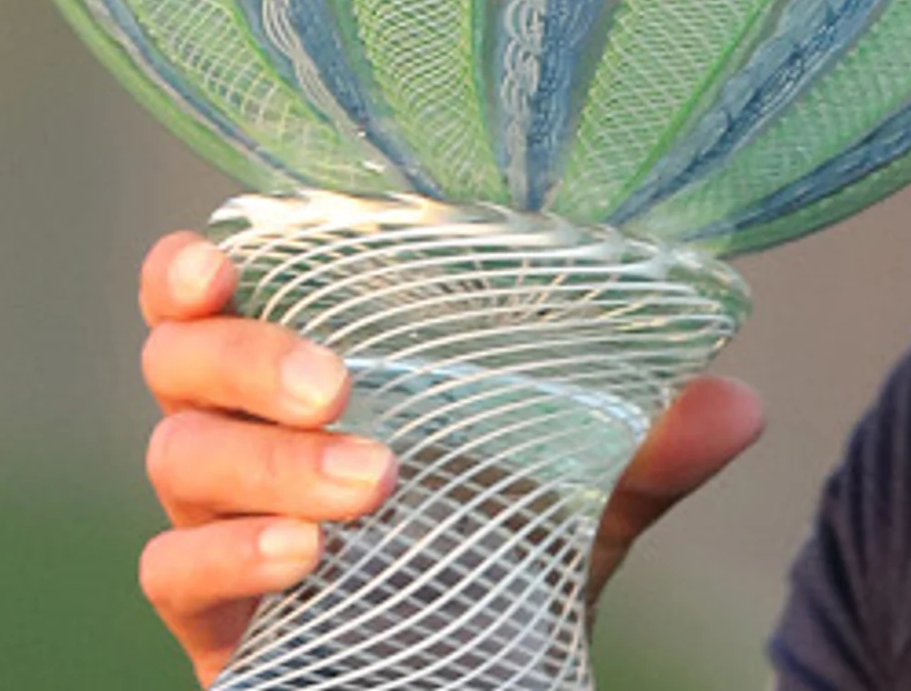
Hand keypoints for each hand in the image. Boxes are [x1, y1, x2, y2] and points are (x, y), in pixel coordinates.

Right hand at [133, 231, 764, 683]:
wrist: (476, 678)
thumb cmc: (496, 550)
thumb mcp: (579, 497)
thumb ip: (645, 449)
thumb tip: (738, 403)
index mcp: (296, 369)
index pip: (203, 295)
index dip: (190, 269)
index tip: (220, 261)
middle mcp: (234, 432)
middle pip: (179, 365)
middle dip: (246, 360)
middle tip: (337, 383)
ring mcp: (211, 522)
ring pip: (180, 459)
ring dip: (268, 463)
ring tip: (368, 481)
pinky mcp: (209, 616)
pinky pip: (172, 571)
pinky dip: (233, 554)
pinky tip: (305, 557)